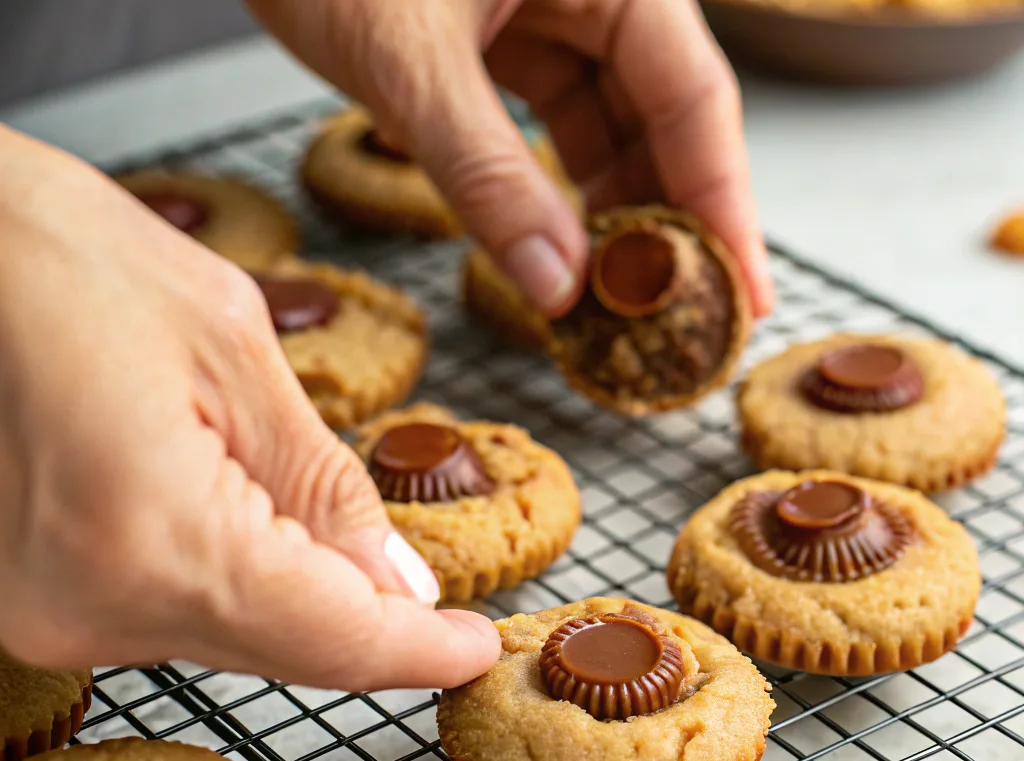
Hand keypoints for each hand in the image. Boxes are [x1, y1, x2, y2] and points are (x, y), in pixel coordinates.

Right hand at [0, 127, 499, 688]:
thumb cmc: (46, 253)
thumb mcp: (229, 344)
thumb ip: (321, 483)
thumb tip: (395, 581)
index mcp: (154, 538)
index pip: (332, 638)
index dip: (418, 652)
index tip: (473, 648)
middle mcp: (90, 606)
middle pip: (287, 651)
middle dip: (373, 627)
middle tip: (440, 608)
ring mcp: (47, 613)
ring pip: (234, 638)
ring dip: (306, 605)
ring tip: (352, 553)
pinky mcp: (32, 597)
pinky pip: (172, 615)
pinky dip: (238, 589)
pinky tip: (262, 539)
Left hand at [246, 0, 772, 316]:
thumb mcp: (411, 65)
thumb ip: (489, 177)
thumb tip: (560, 288)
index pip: (696, 98)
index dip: (724, 207)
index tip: (744, 297)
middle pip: (666, 119)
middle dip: (674, 225)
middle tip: (688, 323)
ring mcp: (556, 7)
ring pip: (613, 128)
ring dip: (616, 218)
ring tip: (624, 307)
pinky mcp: (510, 36)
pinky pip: (557, 123)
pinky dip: (560, 192)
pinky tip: (565, 253)